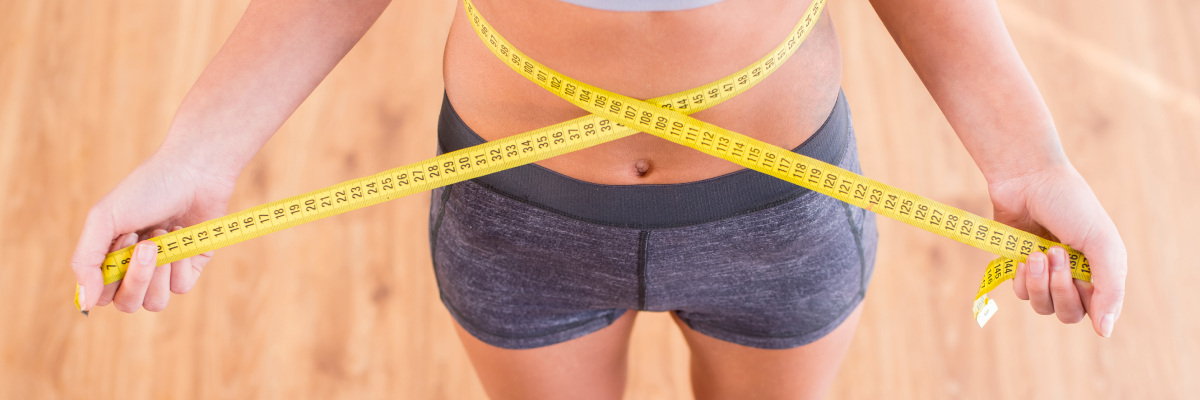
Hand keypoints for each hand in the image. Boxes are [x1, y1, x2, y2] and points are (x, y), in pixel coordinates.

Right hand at [71, 150, 236, 312]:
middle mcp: (136, 268)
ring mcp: (165, 270)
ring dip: (159, 271)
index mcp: (110, 257)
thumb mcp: (104, 219)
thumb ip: (86, 262)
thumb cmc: (147, 190)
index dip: (111, 277)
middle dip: (137, 277)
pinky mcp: (191, 266)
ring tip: (164, 235)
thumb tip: (86, 304)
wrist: (194, 172)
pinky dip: (180, 263)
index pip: (102, 296)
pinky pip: (181, 287)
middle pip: (128, 304)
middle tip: (146, 243)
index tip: (124, 237)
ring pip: (155, 303)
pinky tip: (182, 234)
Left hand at [988, 162, 1126, 336]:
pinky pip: (1021, 292)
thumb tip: (1105, 331)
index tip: (1081, 276)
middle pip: (1068, 313)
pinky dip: (1023, 279)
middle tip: (1055, 253)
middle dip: (1060, 288)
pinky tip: (1024, 256)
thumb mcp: (1102, 244)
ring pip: (1043, 306)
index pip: (1097, 310)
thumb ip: (1110, 288)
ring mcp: (1046, 272)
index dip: (1088, 302)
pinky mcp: (1020, 266)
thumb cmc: (1070, 206)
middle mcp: (1074, 275)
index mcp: (1101, 270)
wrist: (1027, 179)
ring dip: (1039, 283)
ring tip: (1037, 252)